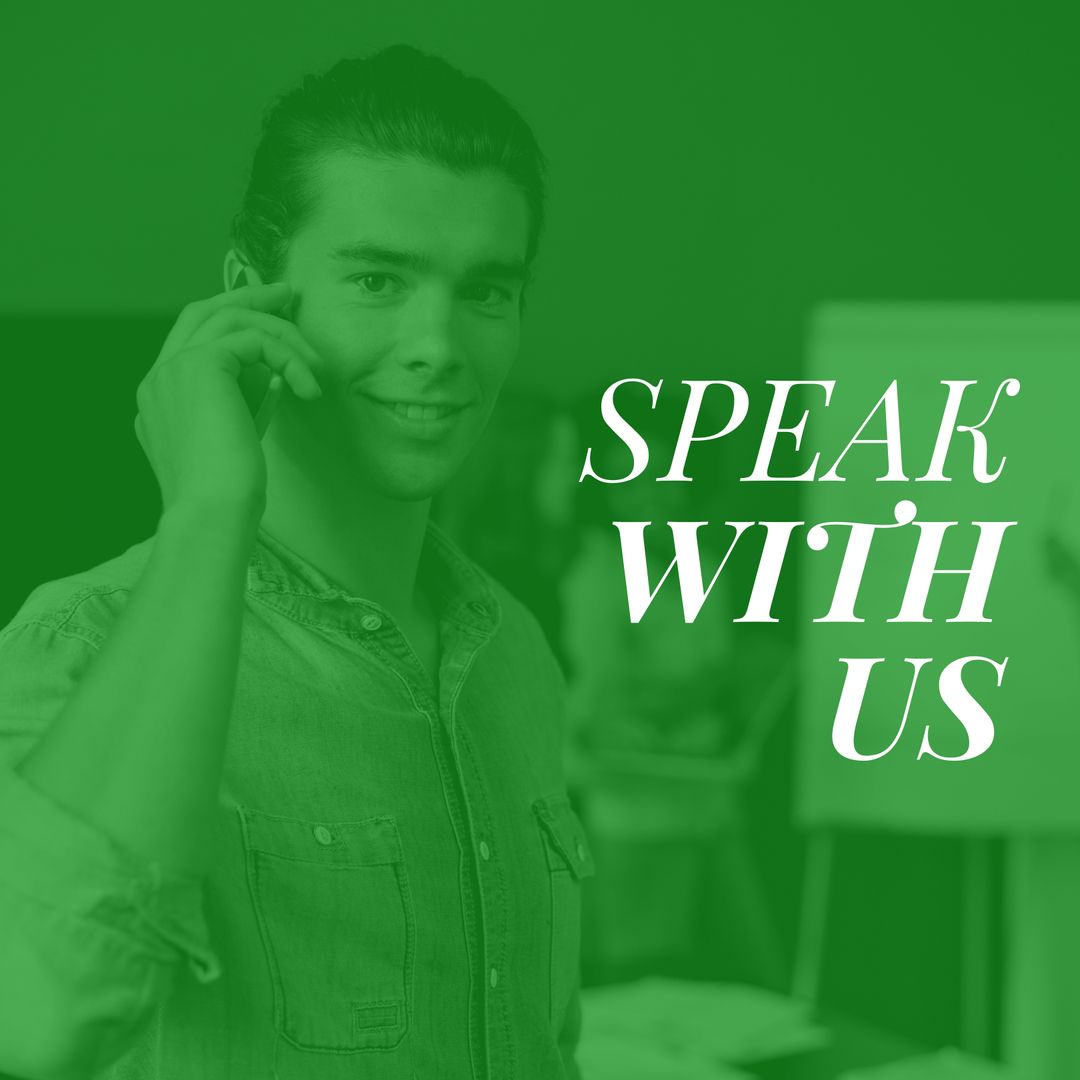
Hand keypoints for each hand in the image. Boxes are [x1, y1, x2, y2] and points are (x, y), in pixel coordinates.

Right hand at [134, 282, 321, 521]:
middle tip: (289, 294)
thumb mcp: (240, 442)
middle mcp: (157, 380)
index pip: (194, 342)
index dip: (234, 323)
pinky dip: (286, 355)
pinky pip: (252, 338)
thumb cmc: (230, 497)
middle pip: (201, 313)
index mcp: (161, 400)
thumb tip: (275, 375)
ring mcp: (171, 370)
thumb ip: (248, 405)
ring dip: (282, 336)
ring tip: (315, 368)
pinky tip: (306, 386)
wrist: (214, 514)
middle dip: (248, 299)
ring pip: (230, 319)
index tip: (274, 319)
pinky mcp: (199, 366)